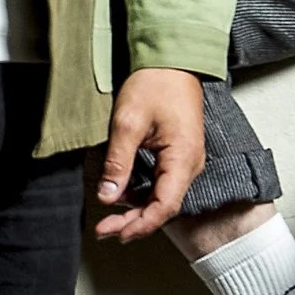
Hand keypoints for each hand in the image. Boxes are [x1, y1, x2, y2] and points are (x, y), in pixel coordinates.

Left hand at [91, 68, 206, 242]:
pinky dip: (142, 194)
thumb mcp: (128, 123)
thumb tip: (107, 196)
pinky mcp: (178, 155)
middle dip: (134, 222)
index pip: (165, 206)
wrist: (172, 60)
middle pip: (163, 206)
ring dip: (136, 210)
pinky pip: (161, 184)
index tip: (116, 233)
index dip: (140, 225)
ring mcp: (186, 161)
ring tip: (108, 219)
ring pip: (161, 197)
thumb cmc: (155, 84)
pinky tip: (122, 196)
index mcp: (183, 158)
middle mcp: (190, 164)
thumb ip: (118, 163)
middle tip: (104, 230)